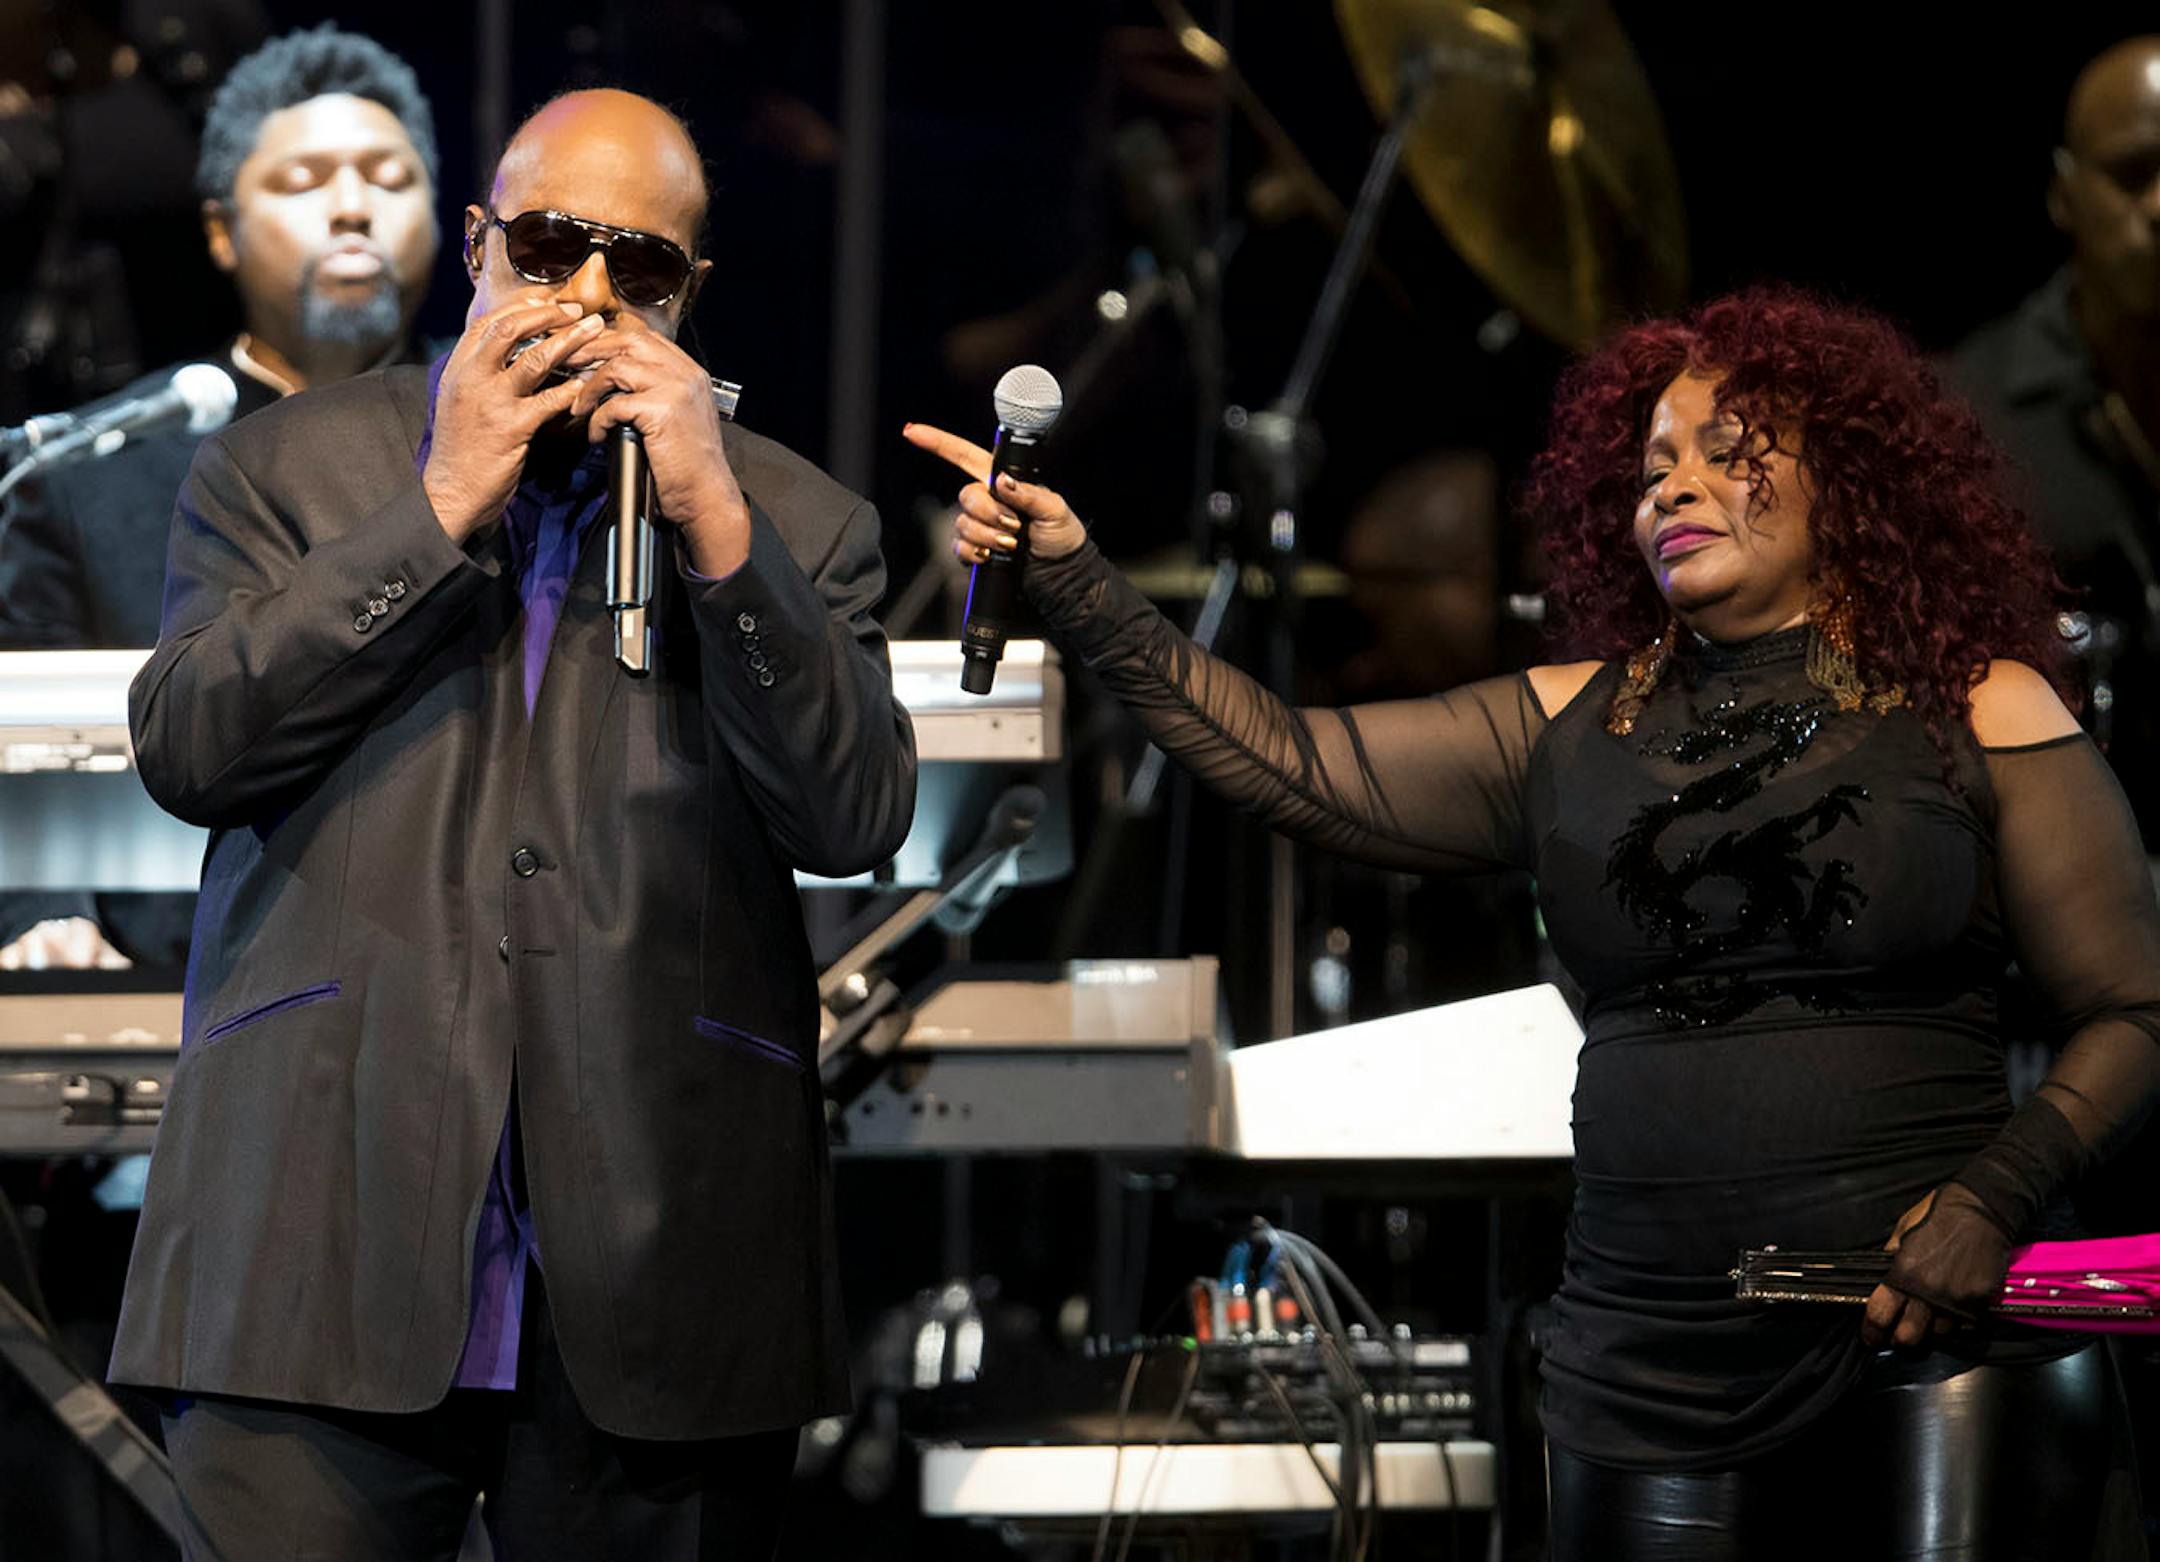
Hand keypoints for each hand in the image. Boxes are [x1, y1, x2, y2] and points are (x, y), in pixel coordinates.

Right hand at [422, 297, 596, 541]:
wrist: (451, 490)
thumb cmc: (463, 446)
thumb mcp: (461, 399)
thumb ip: (482, 372)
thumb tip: (513, 348)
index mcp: (458, 367)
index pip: (489, 322)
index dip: (521, 306)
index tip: (547, 299)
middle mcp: (470, 378)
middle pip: (510, 329)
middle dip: (547, 315)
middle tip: (576, 312)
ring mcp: (490, 402)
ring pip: (533, 359)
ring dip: (569, 342)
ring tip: (593, 332)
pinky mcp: (511, 428)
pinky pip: (548, 401)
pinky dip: (571, 388)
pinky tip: (587, 382)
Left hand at [568, 325, 748, 576]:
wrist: (707, 497)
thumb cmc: (688, 466)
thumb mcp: (677, 418)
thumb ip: (654, 392)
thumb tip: (611, 378)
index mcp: (690, 372)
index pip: (643, 338)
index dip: (609, 341)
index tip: (584, 352)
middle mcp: (686, 374)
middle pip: (628, 341)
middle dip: (591, 350)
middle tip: (567, 363)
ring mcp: (676, 389)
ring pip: (617, 367)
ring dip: (590, 387)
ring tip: (580, 407)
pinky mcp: (662, 410)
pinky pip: (614, 404)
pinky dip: (598, 419)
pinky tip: (598, 435)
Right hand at [901, 422, 1088, 564]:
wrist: (1060, 573)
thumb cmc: (1062, 536)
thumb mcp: (1054, 509)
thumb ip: (1028, 493)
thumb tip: (1002, 482)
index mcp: (1001, 481)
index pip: (965, 456)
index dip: (938, 442)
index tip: (912, 431)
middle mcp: (986, 501)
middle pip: (966, 496)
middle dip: (989, 512)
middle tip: (1014, 524)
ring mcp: (979, 526)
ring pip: (963, 524)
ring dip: (987, 535)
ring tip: (1011, 543)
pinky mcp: (975, 550)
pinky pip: (960, 547)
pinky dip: (975, 552)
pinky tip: (991, 555)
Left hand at [1861, 1184, 2010, 1347]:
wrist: (1981, 1209)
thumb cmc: (1938, 1214)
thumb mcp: (1902, 1231)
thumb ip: (1891, 1259)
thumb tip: (1880, 1280)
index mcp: (1903, 1273)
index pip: (1879, 1315)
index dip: (1871, 1332)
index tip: (1870, 1338)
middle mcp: (1929, 1291)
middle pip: (1908, 1337)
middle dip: (1899, 1339)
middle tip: (1897, 1335)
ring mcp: (1956, 1299)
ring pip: (1938, 1334)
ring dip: (1930, 1329)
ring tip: (1927, 1317)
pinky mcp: (1979, 1301)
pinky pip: (1964, 1325)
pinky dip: (1956, 1322)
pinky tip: (1951, 1309)